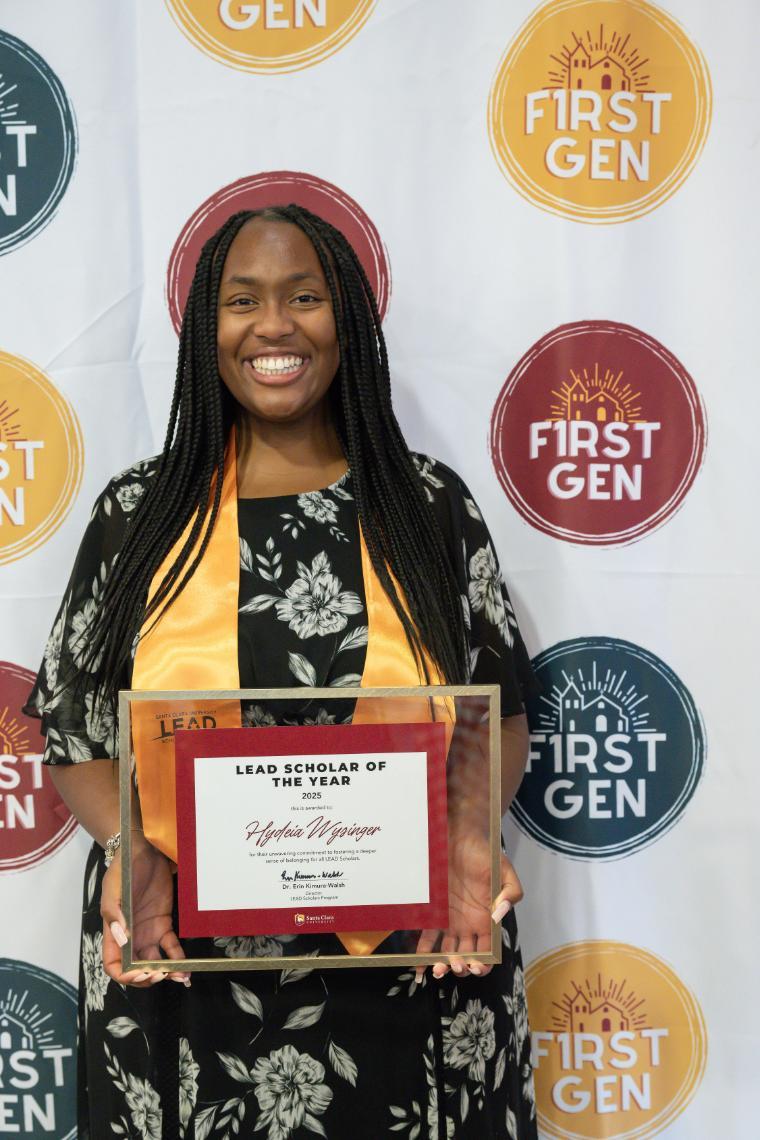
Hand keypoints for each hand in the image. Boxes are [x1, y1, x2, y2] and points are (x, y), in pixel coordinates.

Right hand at [100, 839, 188, 987]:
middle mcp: (130, 937)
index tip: (142, 972)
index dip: (126, 975)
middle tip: (163, 976)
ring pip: (155, 962)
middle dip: (149, 978)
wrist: (144, 849)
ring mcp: (147, 931)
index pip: (114, 965)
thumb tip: (123, 939)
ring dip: (167, 973)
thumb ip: (114, 913)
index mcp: (113, 932)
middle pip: (136, 968)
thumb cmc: (124, 868)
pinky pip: (170, 946)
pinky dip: (177, 957)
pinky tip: (185, 964)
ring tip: (181, 977)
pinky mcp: (163, 923)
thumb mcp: (114, 888)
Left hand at [415, 828, 522, 982]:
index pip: (489, 951)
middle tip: (455, 966)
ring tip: (437, 970)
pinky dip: (424, 952)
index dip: (484, 964)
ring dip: (443, 965)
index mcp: (488, 919)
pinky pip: (428, 937)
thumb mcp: (505, 870)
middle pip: (466, 956)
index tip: (476, 966)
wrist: (461, 835)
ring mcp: (451, 920)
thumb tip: (499, 915)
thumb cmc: (485, 853)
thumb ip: (511, 893)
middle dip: (461, 967)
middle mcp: (470, 924)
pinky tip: (420, 965)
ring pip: (447, 952)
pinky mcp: (434, 912)